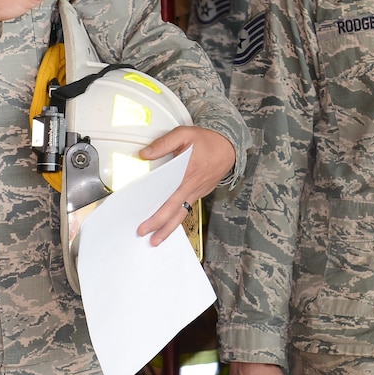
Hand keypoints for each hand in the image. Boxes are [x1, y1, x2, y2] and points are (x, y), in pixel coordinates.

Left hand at [135, 127, 236, 244]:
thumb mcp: (184, 134)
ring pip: (181, 214)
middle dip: (158, 226)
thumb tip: (145, 154)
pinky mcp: (199, 193)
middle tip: (144, 234)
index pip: (170, 200)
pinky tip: (168, 225)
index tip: (145, 223)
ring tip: (156, 240)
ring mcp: (196, 192)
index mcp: (187, 175)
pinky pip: (186, 208)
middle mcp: (192, 187)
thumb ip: (163, 144)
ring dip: (169, 228)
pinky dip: (177, 219)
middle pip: (174, 212)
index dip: (157, 214)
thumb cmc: (207, 141)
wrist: (229, 146)